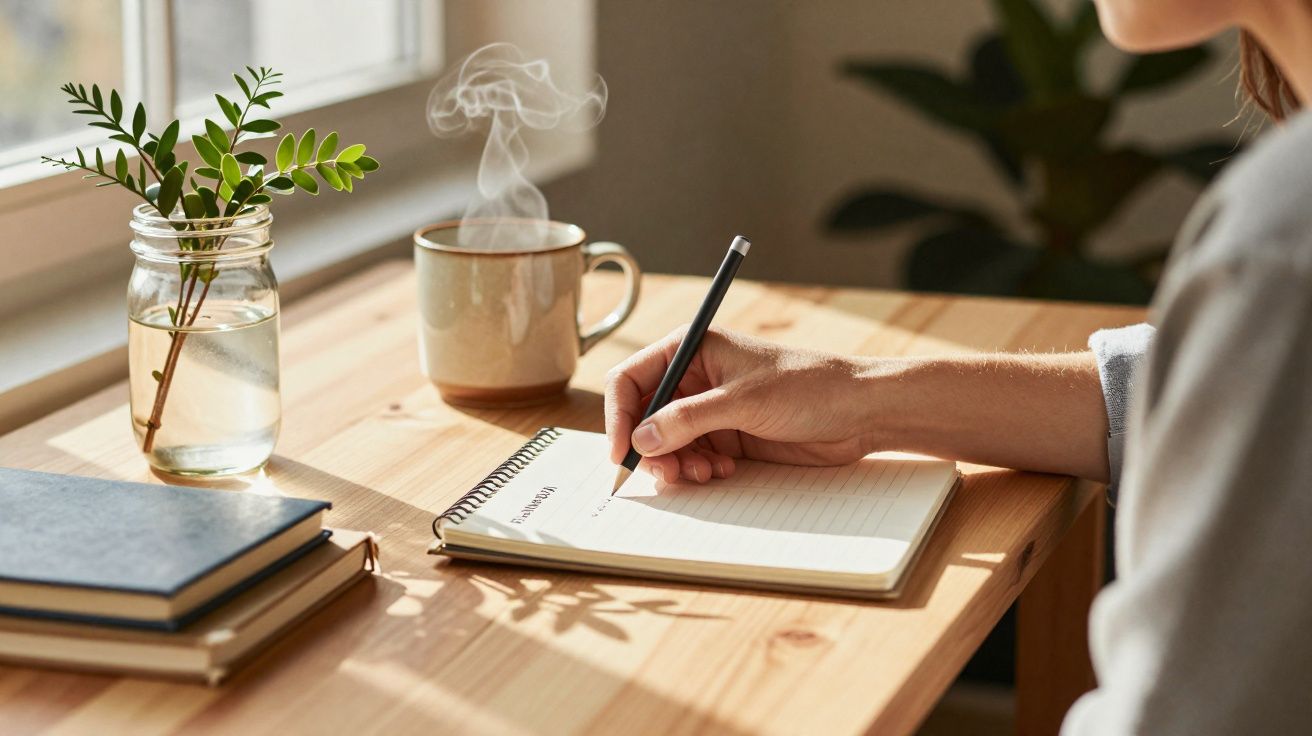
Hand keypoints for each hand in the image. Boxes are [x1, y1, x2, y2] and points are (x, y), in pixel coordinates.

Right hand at [604, 326, 879, 483]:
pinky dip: (698, 469)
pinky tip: (723, 471)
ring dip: (676, 463)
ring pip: (667, 443)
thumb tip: (641, 440)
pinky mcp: (729, 436)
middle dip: (649, 448)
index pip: (631, 379)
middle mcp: (696, 377)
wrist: (861, 411)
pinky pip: (693, 457)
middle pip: (644, 416)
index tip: (621, 452)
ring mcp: (711, 409)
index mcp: (692, 349)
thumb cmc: (809, 386)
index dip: (619, 415)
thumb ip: (688, 420)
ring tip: (703, 473)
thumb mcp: (744, 401)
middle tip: (666, 474)